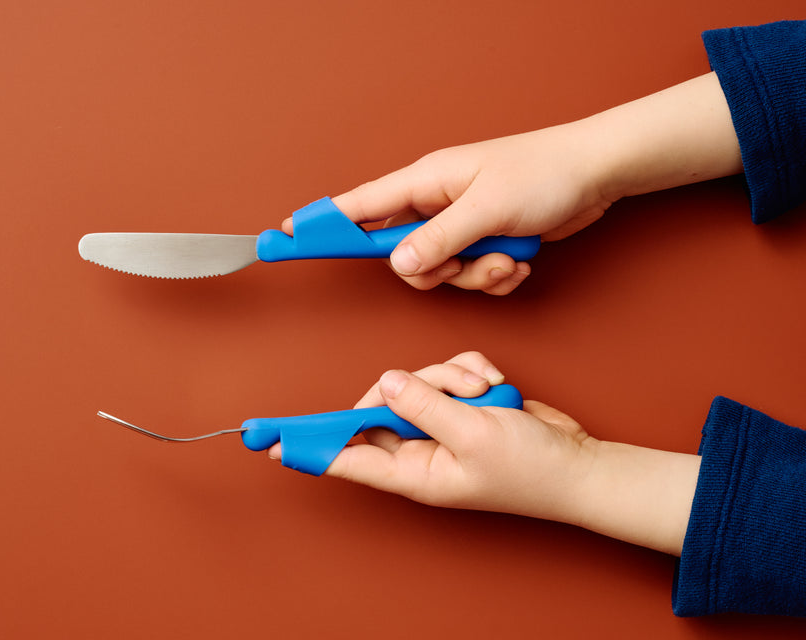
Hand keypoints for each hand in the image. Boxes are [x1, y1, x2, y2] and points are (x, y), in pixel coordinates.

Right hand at [297, 128, 611, 292]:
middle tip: (463, 262)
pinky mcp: (482, 241)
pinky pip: (470, 276)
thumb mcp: (487, 209)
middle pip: (400, 254)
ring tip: (507, 256)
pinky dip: (495, 276)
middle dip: (434, 270)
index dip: (322, 223)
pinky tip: (519, 260)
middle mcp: (436, 203)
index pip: (359, 205)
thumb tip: (398, 264)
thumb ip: (438, 239)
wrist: (595, 174)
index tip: (285, 235)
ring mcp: (459, 223)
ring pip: (439, 272)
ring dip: (474, 275)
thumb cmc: (543, 174)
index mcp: (425, 182)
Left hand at [316, 352, 597, 521]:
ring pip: (415, 379)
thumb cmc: (531, 470)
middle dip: (412, 387)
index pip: (346, 459)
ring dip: (450, 377)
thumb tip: (385, 384)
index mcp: (413, 472)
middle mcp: (419, 449)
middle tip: (445, 390)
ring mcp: (439, 424)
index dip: (310, 448)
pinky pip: (447, 370)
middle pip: (379, 404)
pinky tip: (494, 387)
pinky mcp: (461, 402)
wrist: (579, 463)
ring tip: (485, 394)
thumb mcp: (473, 435)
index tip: (271, 442)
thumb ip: (423, 406)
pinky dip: (470, 371)